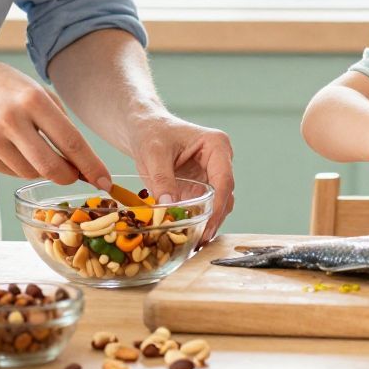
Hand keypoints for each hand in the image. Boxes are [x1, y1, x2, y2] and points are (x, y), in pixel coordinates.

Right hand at [0, 53, 111, 189]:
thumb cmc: (2, 86)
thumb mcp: (36, 89)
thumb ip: (59, 120)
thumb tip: (81, 159)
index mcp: (33, 99)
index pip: (71, 141)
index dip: (91, 166)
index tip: (105, 181)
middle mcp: (11, 119)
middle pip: (51, 166)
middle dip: (69, 176)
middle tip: (75, 175)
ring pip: (30, 173)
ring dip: (42, 170)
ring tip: (38, 151)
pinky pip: (9, 171)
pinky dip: (20, 166)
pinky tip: (15, 149)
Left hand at [127, 115, 235, 240]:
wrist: (143, 127)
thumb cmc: (151, 132)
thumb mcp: (154, 154)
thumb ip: (163, 180)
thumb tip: (169, 207)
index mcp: (216, 146)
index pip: (224, 180)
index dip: (218, 206)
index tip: (208, 226)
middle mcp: (220, 161)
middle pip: (225, 195)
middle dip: (214, 218)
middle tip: (200, 240)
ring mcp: (212, 174)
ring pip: (218, 204)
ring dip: (208, 221)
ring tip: (194, 241)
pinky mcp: (200, 186)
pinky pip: (204, 206)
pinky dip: (197, 219)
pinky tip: (188, 233)